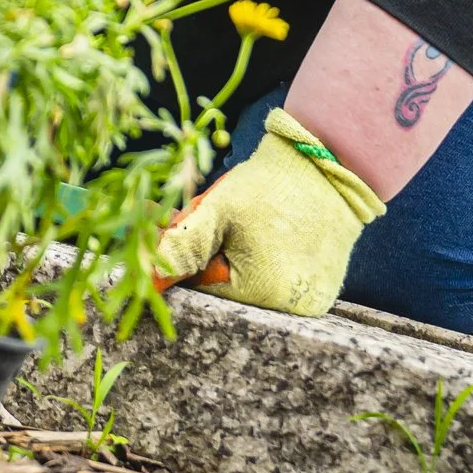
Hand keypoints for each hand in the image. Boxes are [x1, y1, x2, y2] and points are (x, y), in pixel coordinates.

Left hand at [155, 108, 384, 315]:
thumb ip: (181, 245)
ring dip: (237, 255)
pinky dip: (266, 258)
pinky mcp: (322, 287)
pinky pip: (279, 279)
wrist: (328, 164)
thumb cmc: (266, 186)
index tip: (183, 220)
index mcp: (259, 293)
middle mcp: (289, 308)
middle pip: (226, 285)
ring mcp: (309, 300)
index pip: (201, 282)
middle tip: (214, 218)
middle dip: (211, 252)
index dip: (189, 250)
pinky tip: (267, 230)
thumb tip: (145, 277)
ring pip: (251, 282)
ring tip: (248, 222)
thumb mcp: (215, 211)